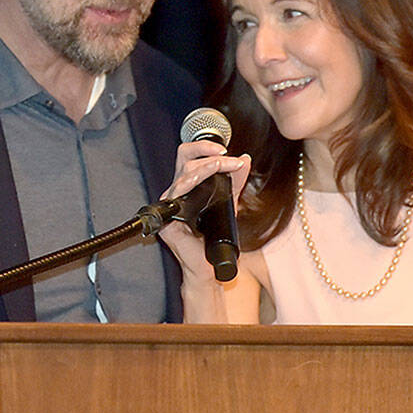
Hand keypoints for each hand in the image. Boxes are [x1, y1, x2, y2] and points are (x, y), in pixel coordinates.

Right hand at [157, 140, 251, 281]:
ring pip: (184, 171)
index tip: (231, 155)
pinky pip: (177, 192)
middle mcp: (177, 191)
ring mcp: (171, 203)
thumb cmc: (215, 236)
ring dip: (206, 165)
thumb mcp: (230, 201)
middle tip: (227, 157)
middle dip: (207, 151)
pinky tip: (200, 179)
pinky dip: (190, 182)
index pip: (191, 156)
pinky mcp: (168, 218)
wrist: (209, 264)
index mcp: (187, 185)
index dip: (207, 148)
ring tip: (223, 165)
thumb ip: (236, 180)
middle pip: (184, 156)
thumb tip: (244, 158)